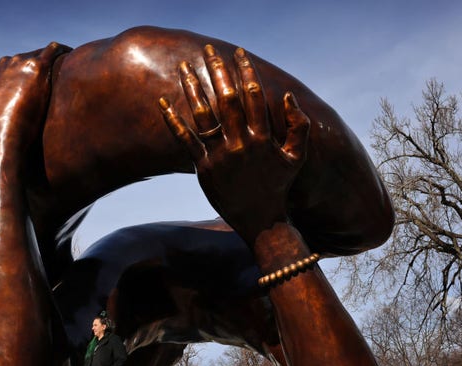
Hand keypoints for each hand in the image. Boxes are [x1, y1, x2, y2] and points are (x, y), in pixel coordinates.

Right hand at [0, 42, 70, 147]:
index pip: (7, 71)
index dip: (21, 77)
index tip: (34, 85)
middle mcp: (1, 66)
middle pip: (23, 60)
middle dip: (35, 67)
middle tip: (53, 76)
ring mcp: (18, 64)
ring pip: (38, 54)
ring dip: (51, 59)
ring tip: (65, 66)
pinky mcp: (35, 66)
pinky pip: (52, 51)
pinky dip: (61, 51)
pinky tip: (71, 54)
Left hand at [159, 45, 309, 242]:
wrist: (261, 221)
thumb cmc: (279, 186)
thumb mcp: (296, 157)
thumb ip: (299, 126)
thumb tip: (288, 96)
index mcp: (262, 138)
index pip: (253, 95)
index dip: (245, 71)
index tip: (237, 53)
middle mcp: (241, 144)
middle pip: (226, 99)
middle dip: (218, 70)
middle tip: (209, 50)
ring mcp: (220, 156)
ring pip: (203, 114)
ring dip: (192, 87)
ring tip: (184, 66)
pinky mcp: (203, 168)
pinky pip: (185, 140)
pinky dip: (173, 121)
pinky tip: (162, 102)